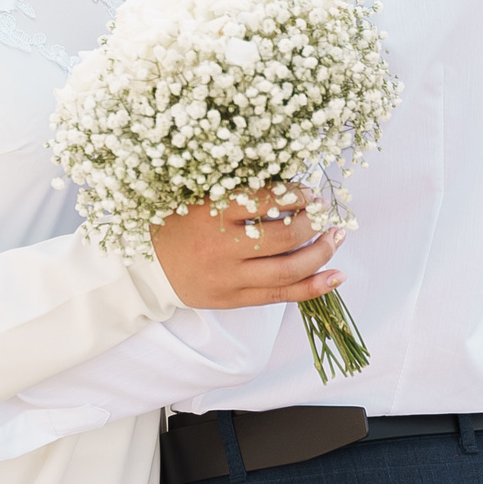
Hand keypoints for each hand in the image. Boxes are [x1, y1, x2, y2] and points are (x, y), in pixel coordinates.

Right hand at [150, 190, 345, 308]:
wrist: (147, 268)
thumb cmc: (176, 225)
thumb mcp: (199, 197)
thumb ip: (238, 191)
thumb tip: (289, 183)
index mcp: (212, 214)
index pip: (267, 200)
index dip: (296, 194)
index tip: (308, 192)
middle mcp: (222, 248)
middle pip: (285, 235)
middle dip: (314, 222)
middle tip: (324, 212)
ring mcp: (229, 278)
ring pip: (289, 269)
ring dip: (321, 252)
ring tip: (336, 237)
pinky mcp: (233, 300)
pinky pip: (281, 296)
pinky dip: (314, 287)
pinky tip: (336, 276)